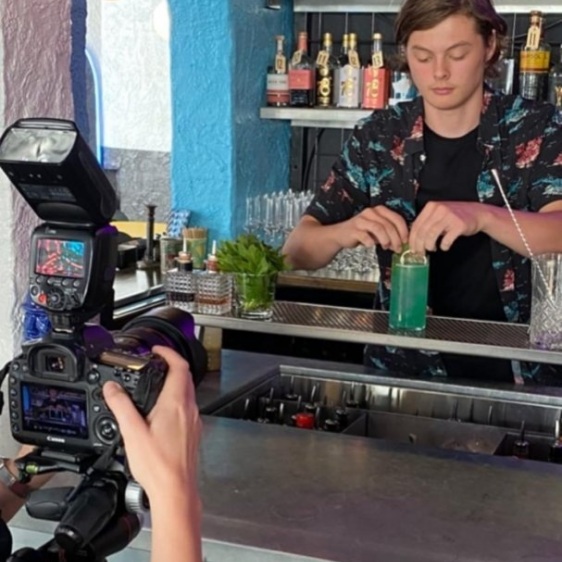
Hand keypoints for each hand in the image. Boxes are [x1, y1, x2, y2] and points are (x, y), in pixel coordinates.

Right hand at [103, 345, 200, 498]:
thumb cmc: (159, 466)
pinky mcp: (193, 433)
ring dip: (174, 382)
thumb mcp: (132, 433)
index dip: (168, 353)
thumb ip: (121, 406)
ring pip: (187, 392)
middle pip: (185, 377)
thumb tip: (112, 389)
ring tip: (157, 384)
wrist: (176, 491)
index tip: (157, 350)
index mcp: (176, 404)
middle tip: (156, 362)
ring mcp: (194, 421)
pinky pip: (187, 408)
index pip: (179, 366)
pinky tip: (163, 412)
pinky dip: (176, 400)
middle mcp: (189, 410)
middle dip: (171, 365)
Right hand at [339, 206, 407, 252]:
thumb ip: (390, 234)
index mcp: (380, 210)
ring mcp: (361, 220)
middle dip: (395, 239)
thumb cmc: (362, 232)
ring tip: (386, 247)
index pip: (397, 218)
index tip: (406, 241)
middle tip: (397, 248)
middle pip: (388, 225)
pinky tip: (371, 245)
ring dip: (385, 240)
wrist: (341, 234)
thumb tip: (403, 243)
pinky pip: (365, 236)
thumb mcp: (379, 231)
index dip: (403, 230)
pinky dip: (370, 242)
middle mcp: (371, 212)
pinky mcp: (353, 229)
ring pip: (378, 228)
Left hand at [409, 201, 487, 253]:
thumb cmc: (455, 216)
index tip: (412, 248)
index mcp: (431, 206)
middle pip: (422, 231)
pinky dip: (444, 246)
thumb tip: (414, 239)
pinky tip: (444, 247)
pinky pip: (446, 240)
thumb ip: (427, 222)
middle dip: (419, 245)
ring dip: (429, 246)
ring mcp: (449, 216)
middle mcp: (439, 209)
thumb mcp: (438, 214)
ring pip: (431, 235)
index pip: (416, 225)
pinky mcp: (459, 225)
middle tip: (420, 253)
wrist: (477, 213)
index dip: (412, 239)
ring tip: (432, 249)